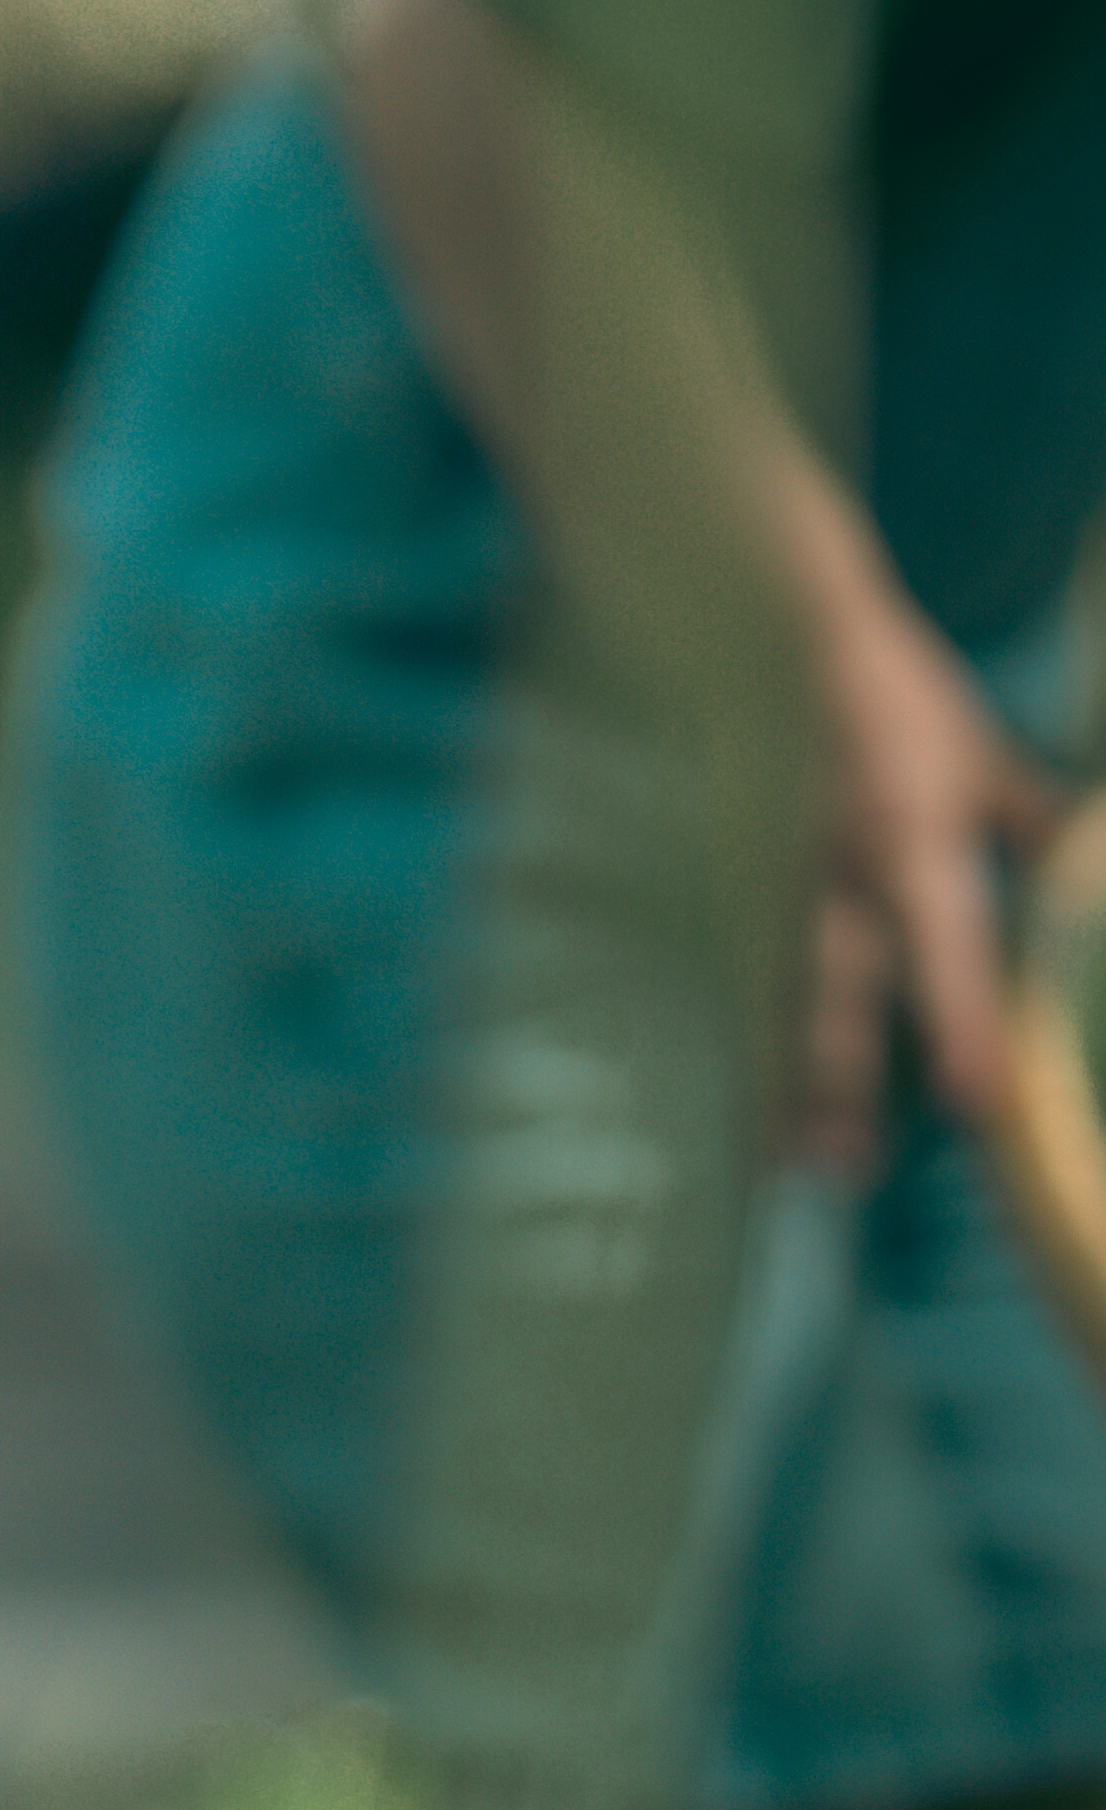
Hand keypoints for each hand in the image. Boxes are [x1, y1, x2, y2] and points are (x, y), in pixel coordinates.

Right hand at [790, 532, 1056, 1168]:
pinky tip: (758, 1121)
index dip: (957, 1021)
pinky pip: (749, 990)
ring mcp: (777, 894)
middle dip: (841, 1084)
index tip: (973, 1098)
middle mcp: (838, 881)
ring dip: (790, 1090)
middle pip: (837, 997)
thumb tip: (1087, 878)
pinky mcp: (738, 898)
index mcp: (909, 839)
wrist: (780, 641)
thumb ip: (1034, 825)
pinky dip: (755, 1055)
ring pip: (780, 1008)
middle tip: (853, 1168)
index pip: (941, 944)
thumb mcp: (978, 755)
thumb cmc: (894, 698)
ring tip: (795, 1165)